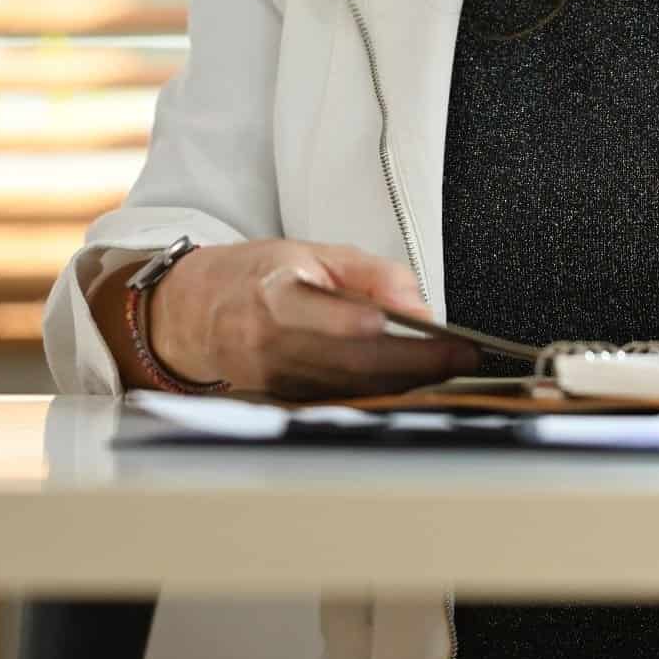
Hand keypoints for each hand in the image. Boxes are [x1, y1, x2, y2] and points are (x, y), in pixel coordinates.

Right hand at [149, 240, 479, 400]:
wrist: (197, 315)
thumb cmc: (257, 277)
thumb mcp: (313, 253)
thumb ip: (371, 274)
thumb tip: (418, 305)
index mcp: (271, 296)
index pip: (318, 312)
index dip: (362, 321)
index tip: (418, 323)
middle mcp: (267, 345)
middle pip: (348, 361)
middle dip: (413, 361)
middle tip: (462, 356)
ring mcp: (274, 382)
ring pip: (351, 387)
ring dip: (406, 381)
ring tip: (451, 367)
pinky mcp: (284, 404)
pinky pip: (341, 399)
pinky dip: (382, 391)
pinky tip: (414, 383)